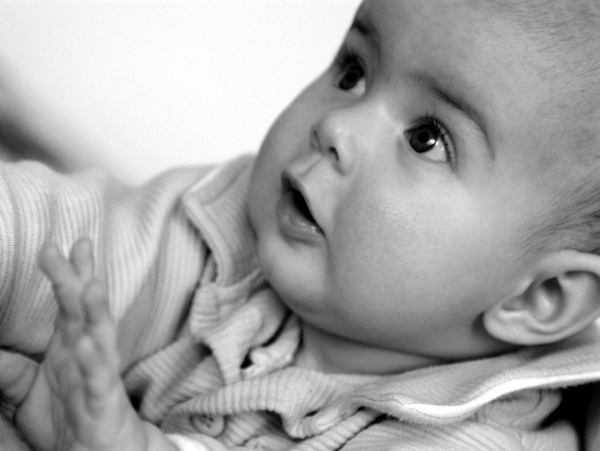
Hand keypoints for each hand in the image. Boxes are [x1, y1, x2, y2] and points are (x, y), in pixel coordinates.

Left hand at [0, 238, 149, 450]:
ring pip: (100, 338)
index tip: (61, 244)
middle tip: (76, 245)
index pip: (70, 303)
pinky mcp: (103, 404)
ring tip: (90, 286)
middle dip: (79, 278)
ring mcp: (97, 378)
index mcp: (70, 348)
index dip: (69, 273)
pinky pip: (99, 381)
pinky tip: (86, 343)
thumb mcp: (28, 394)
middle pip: (85, 311)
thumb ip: (10, 369)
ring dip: (96, 312)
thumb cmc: (69, 422)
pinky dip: (94, 362)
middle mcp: (86, 356)